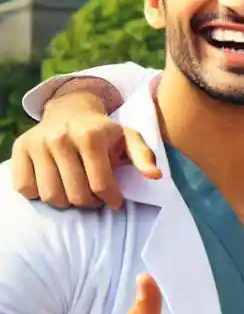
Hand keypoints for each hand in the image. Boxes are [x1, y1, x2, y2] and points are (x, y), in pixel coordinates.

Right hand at [10, 92, 158, 209]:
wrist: (70, 110)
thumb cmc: (104, 132)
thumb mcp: (128, 138)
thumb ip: (143, 157)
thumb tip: (155, 176)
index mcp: (91, 136)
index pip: (101, 185)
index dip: (111, 200)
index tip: (115, 201)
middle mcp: (61, 138)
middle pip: (76, 195)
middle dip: (91, 203)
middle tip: (96, 197)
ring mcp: (37, 144)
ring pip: (51, 196)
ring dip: (67, 202)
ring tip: (77, 191)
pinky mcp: (19, 149)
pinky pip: (26, 189)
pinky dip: (40, 194)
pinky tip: (56, 183)